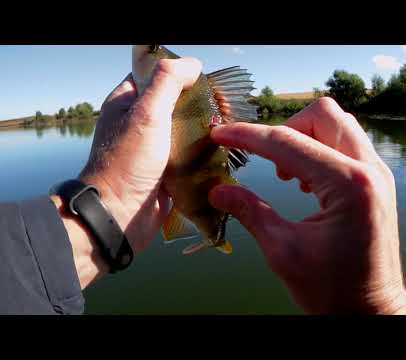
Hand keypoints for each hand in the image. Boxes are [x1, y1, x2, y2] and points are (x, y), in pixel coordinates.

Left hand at [53, 58, 201, 287]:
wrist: (120, 216)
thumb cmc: (128, 162)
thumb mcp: (147, 114)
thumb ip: (167, 83)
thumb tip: (193, 64)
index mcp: (126, 103)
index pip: (154, 76)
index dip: (178, 74)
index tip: (203, 79)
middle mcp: (139, 124)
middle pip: (173, 104)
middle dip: (197, 104)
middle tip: (221, 106)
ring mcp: (153, 148)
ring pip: (184, 130)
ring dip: (203, 130)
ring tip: (225, 127)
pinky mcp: (166, 170)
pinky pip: (188, 156)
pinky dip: (202, 153)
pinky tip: (221, 150)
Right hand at [209, 97, 405, 313]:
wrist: (371, 310)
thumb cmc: (331, 289)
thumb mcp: (282, 251)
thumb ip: (250, 212)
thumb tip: (217, 190)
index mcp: (348, 186)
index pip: (288, 143)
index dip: (248, 136)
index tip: (220, 134)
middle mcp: (369, 170)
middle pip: (322, 115)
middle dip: (285, 128)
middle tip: (267, 161)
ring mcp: (377, 173)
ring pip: (336, 124)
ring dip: (303, 138)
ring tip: (288, 175)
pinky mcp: (376, 180)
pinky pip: (346, 143)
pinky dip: (319, 149)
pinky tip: (306, 182)